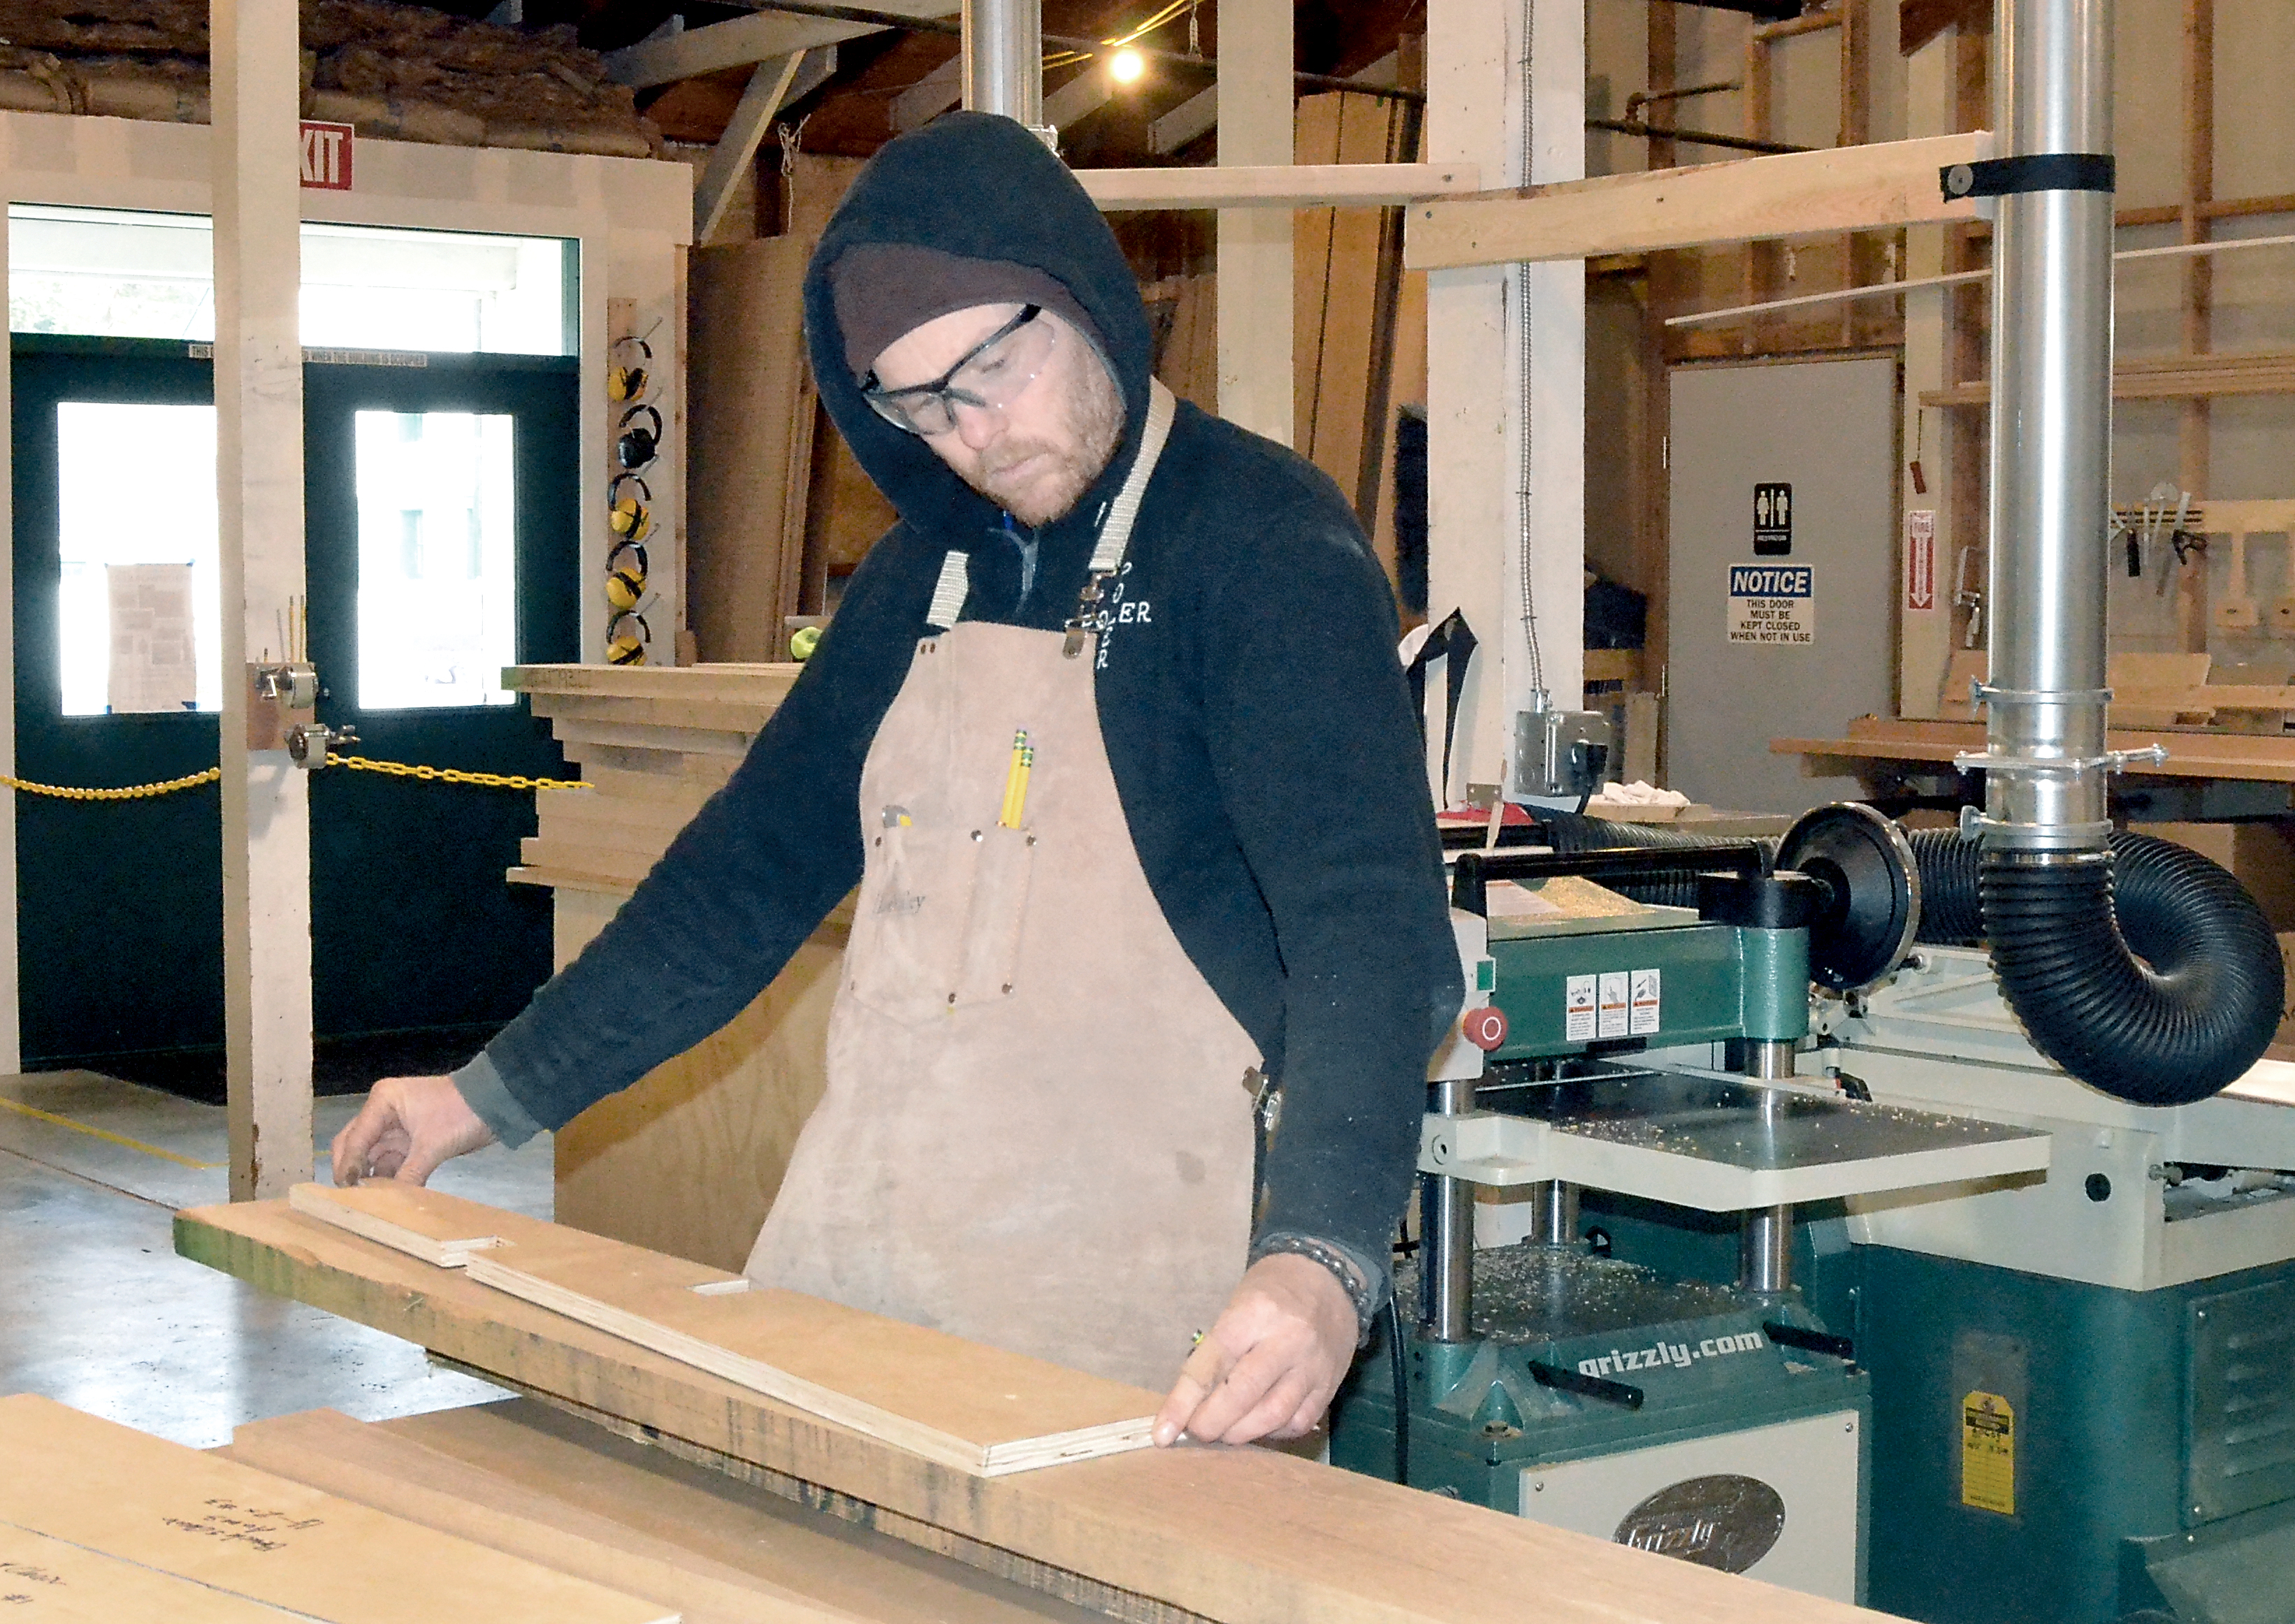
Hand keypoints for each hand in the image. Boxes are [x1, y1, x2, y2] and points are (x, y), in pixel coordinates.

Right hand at [329, 1074, 496, 1186]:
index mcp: (382, 1101)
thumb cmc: (461, 1114)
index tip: (344, 1191)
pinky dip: (388, 1177)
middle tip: (348, 1198)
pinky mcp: (410, 1140)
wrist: (495, 1103)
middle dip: (351, 1169)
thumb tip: (391, 1205)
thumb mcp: (433, 1146)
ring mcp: (395, 1127)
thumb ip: (409, 1175)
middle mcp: (382, 1112)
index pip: (355, 1137)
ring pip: (372, 1156)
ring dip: (369, 1176)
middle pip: (355, 1144)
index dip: (348, 1165)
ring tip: (364, 1202)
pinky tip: (384, 1197)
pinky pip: (391, 1161)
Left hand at [1153, 1253, 1358, 1447]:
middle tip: (1196, 1431)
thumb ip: (1216, 1352)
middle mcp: (1288, 1339)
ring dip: (1240, 1433)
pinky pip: (1298, 1422)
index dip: (1183, 1401)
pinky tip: (1258, 1426)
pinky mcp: (1329, 1385)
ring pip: (1273, 1415)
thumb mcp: (1237, 1304)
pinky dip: (1272, 1432)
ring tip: (1223, 1432)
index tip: (1163, 1430)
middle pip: (1242, 1394)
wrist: (1330, 1277)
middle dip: (1211, 1422)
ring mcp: (1313, 1365)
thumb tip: (1188, 1404)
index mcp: (1256, 1312)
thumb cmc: (1272, 1289)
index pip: (1212, 1364)